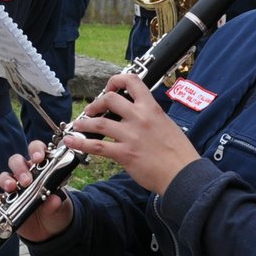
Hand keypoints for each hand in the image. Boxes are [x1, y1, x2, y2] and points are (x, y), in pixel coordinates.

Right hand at [0, 139, 75, 241]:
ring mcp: (14, 189)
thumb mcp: (60, 208)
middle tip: (26, 181)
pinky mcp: (5, 204)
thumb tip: (54, 199)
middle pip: (17, 161)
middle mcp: (26, 175)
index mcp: (41, 170)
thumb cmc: (57, 212)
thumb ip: (56, 204)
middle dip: (20, 168)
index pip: (36, 151)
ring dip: (6, 180)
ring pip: (4, 176)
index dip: (36, 150)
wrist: (50, 232)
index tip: (38, 158)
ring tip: (11, 188)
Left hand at [66, 72, 198, 194]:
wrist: (183, 174)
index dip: (116, 80)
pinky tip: (72, 141)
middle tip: (91, 110)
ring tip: (78, 124)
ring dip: (84, 122)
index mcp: (152, 109)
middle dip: (96, 103)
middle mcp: (140, 118)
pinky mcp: (125, 154)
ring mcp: (131, 136)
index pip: (132, 82)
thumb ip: (150, 117)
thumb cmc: (179, 153)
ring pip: (99, 122)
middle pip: (110, 99)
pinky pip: (97, 146)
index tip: (110, 87)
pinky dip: (81, 143)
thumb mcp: (167, 125)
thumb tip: (138, 116)